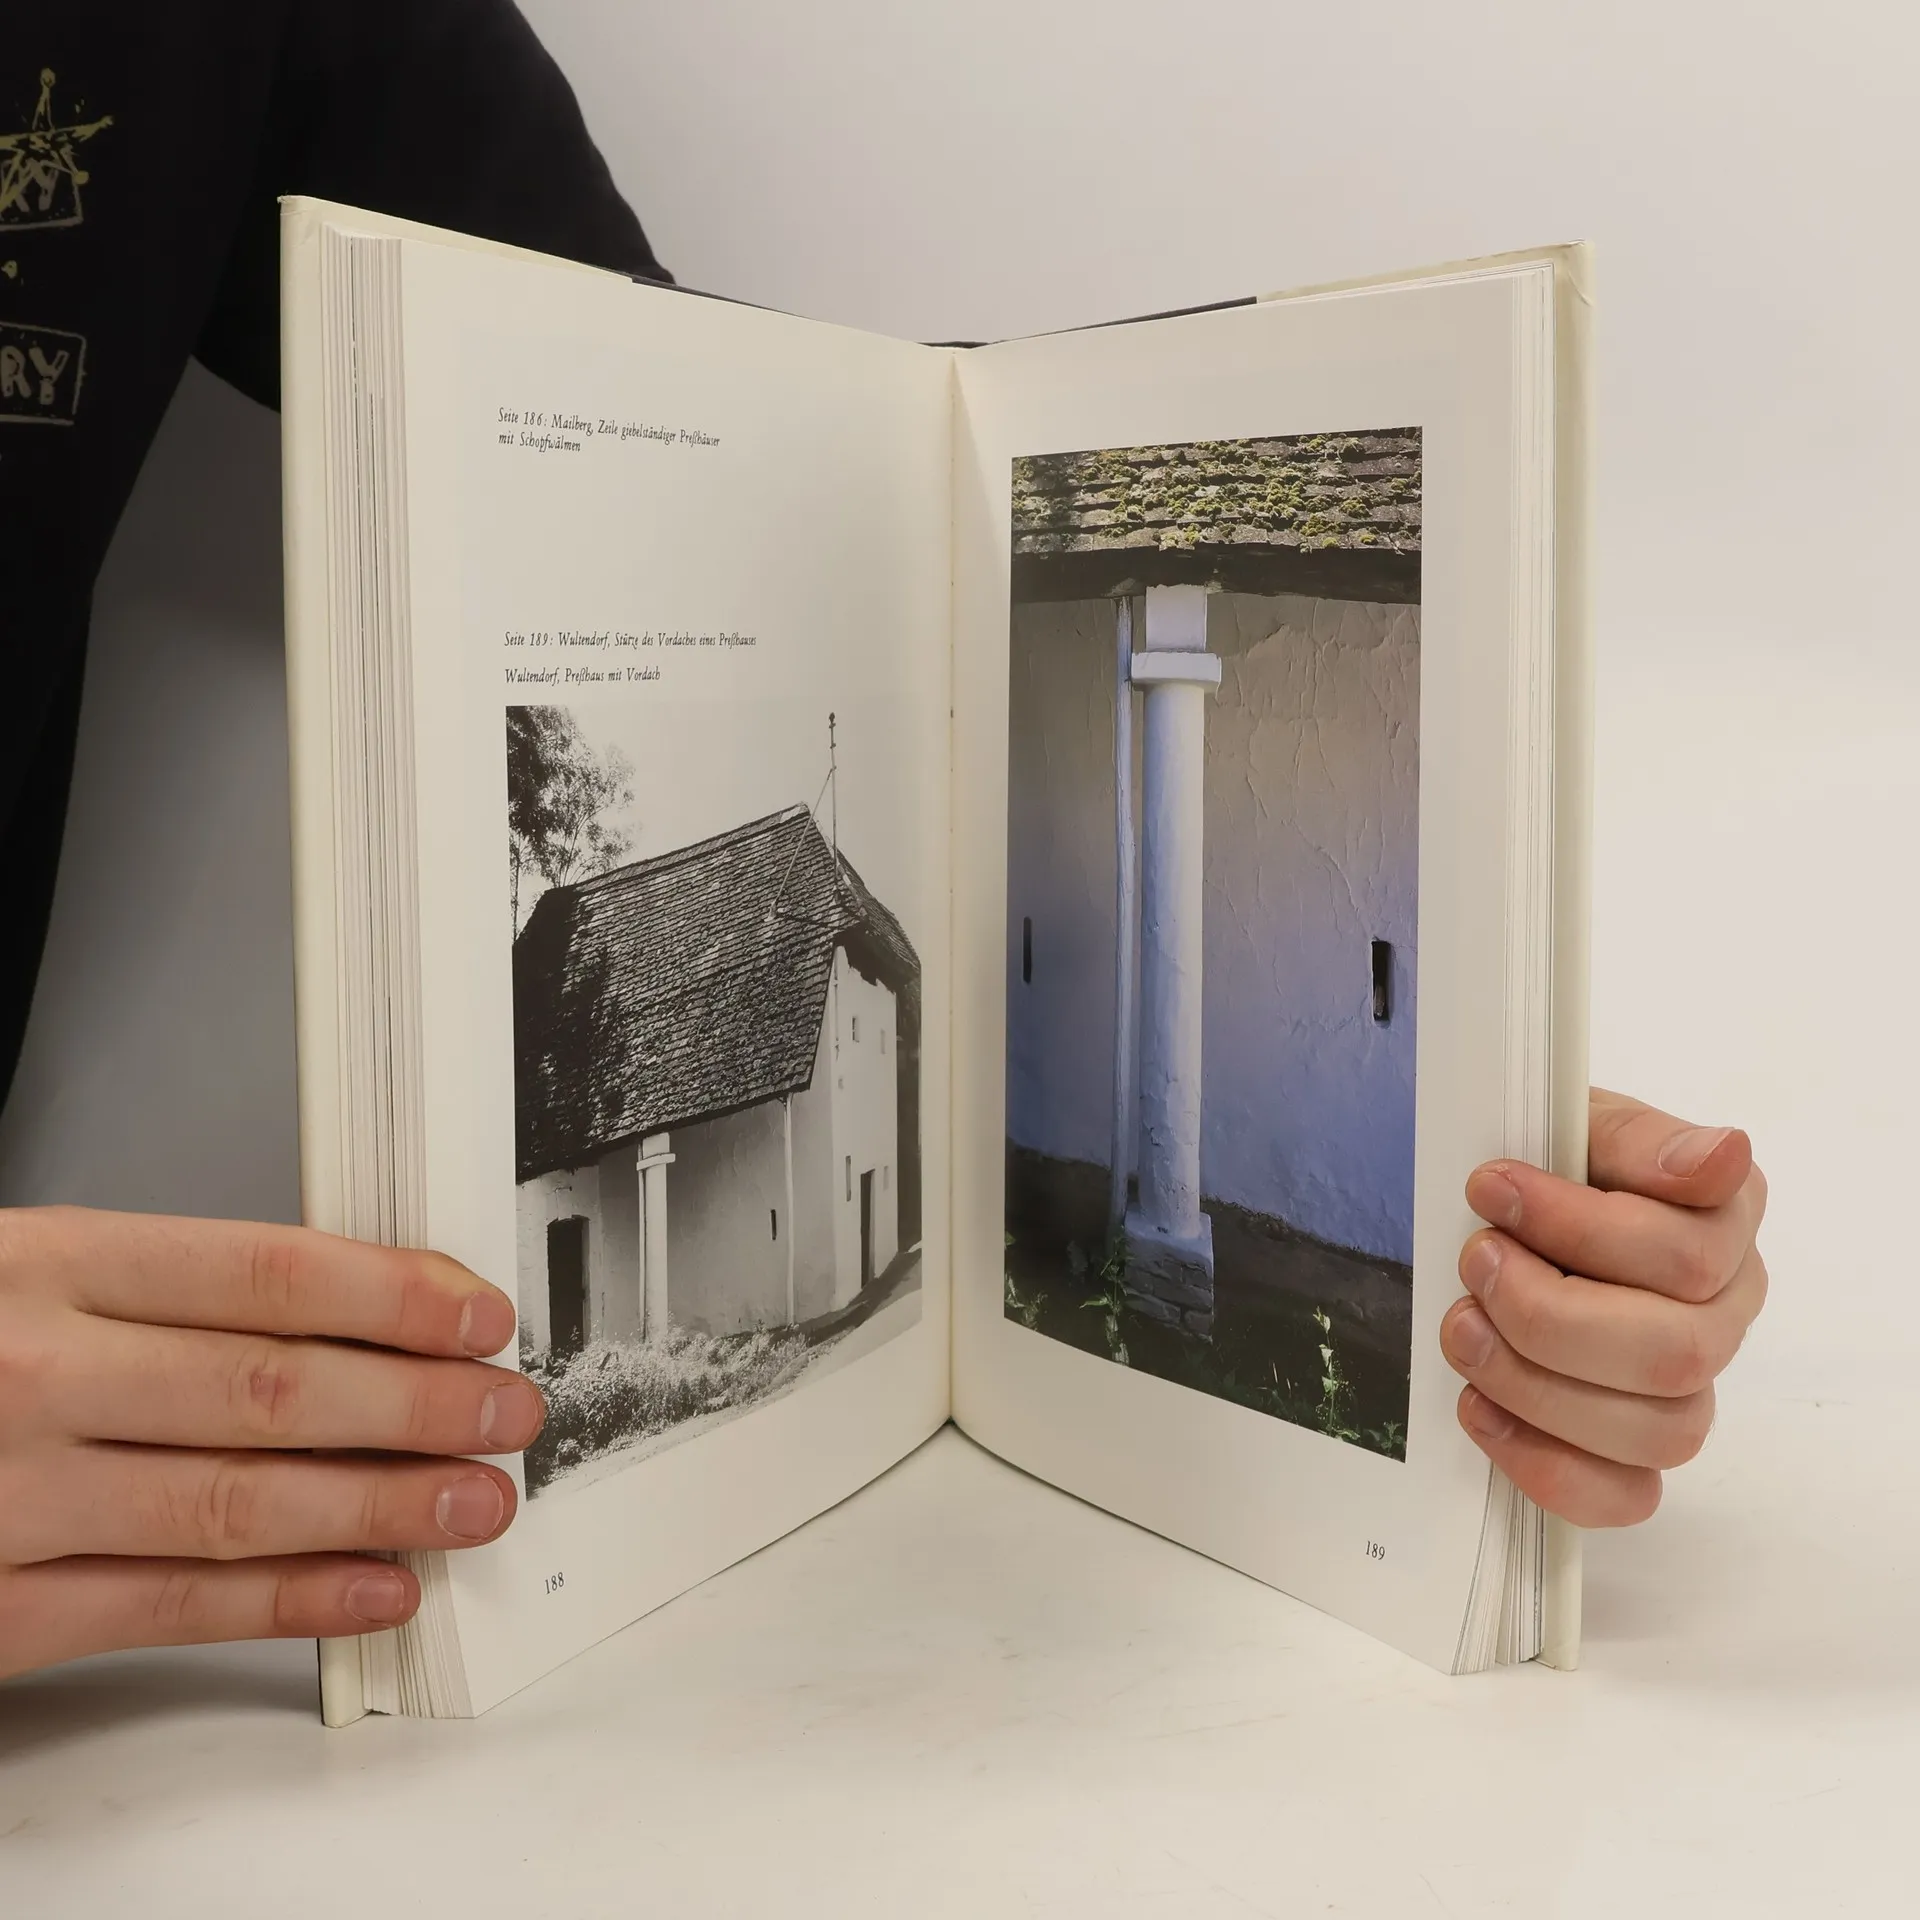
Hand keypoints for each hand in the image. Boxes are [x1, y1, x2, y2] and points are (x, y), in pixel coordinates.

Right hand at [0, 1206, 543, 1680]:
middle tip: (505, 1411)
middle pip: (270, 1388)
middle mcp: (28, 1373)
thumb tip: (353, 1309)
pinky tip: (376, 1586)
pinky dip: (289, 1603)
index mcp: (42, 1262)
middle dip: (415, 1403)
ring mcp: (5, 1497)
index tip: (476, 1316)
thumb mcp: (25, 1269)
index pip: (263, 1272)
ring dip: (380, 1504)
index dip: (392, 1296)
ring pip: (236, 1503)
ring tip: (474, 1499)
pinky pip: (166, 1609)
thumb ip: (166, 1289)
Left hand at [1441, 1088, 1766, 1525]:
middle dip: (1547, 1313)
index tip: (1489, 1188)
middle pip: (1674, 1354)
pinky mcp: (1633, 1452)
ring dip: (1534, 1385)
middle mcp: (1722, 1312)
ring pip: (1655, 1431)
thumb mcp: (1576, 1119)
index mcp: (1723, 1222)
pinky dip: (1545, 1464)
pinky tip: (1480, 1408)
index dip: (1576, 1227)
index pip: (1687, 1254)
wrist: (1493, 1211)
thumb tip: (1720, 1157)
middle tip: (1474, 1262)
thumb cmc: (1543, 1161)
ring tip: (1463, 1329)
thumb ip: (1642, 1139)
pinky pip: (1625, 1496)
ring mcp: (1685, 1389)